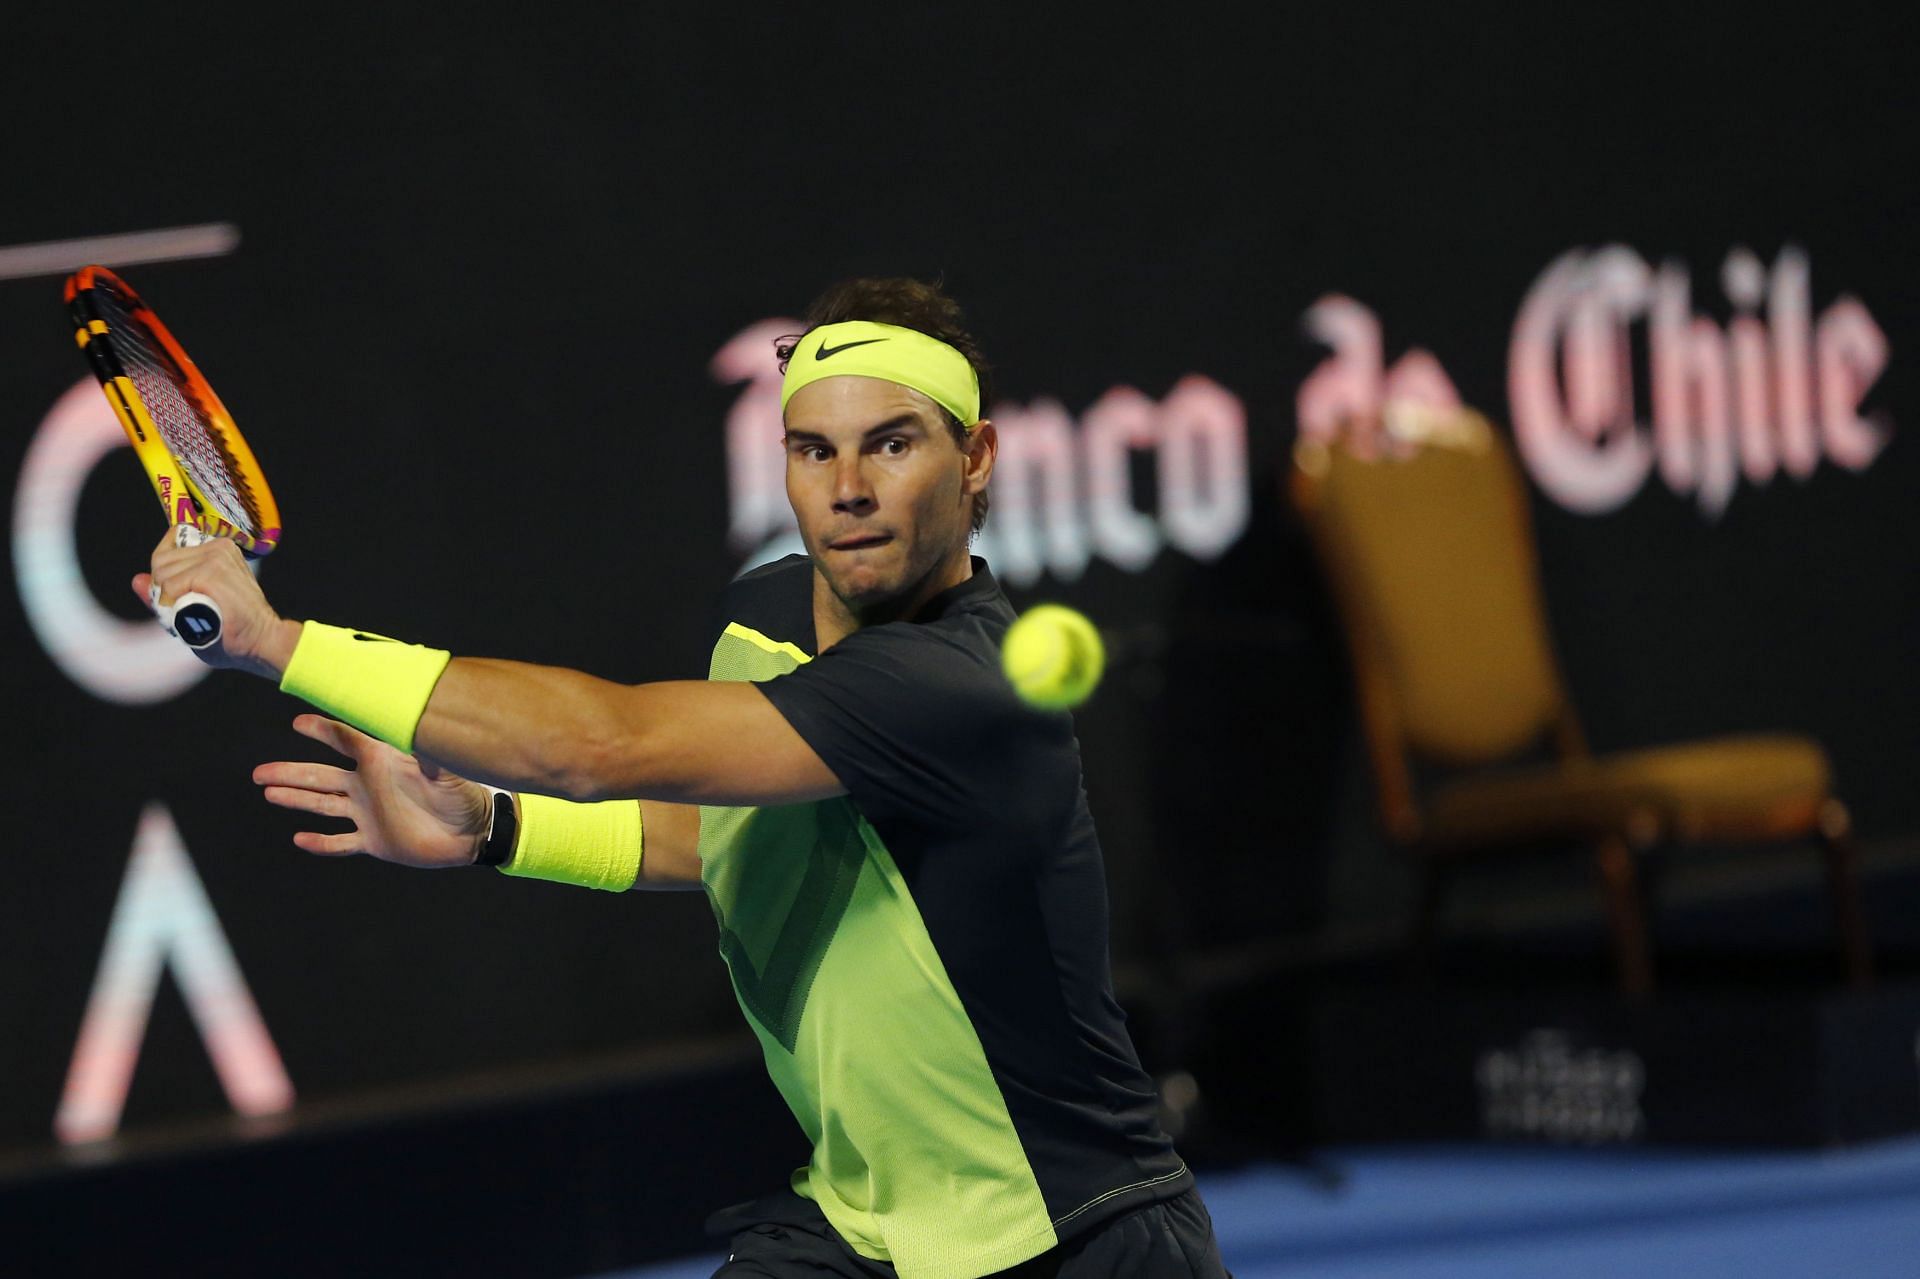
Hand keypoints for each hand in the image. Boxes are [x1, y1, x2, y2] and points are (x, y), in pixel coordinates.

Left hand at [132, 525, 300, 675]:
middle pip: (160, 560)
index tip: (178, 594)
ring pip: (162, 573)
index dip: (163, 571)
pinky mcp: (212, 572)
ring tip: (193, 613)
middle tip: (186, 609)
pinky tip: (192, 613)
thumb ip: (165, 592)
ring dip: (169, 599)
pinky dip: (174, 604)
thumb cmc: (231, 630)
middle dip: (163, 589)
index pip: (170, 544)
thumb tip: (136, 580)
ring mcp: (215, 557)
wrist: (262, 641)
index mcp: (217, 549)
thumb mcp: (194, 607)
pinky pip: (171, 585)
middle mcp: (217, 546)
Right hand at [254, 714, 494, 867]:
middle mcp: (368, 785)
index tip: (298, 722)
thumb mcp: (446, 771)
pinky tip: (299, 839)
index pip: (345, 740)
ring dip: (296, 799)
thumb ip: (429, 754)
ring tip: (268, 791)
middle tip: (258, 772)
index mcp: (382, 762)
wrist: (473, 834)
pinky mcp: (374, 840)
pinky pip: (340, 841)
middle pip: (320, 776)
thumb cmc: (464, 795)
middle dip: (290, 772)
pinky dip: (321, 842)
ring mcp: (368, 813)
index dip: (322, 731)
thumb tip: (418, 731)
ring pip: (322, 805)